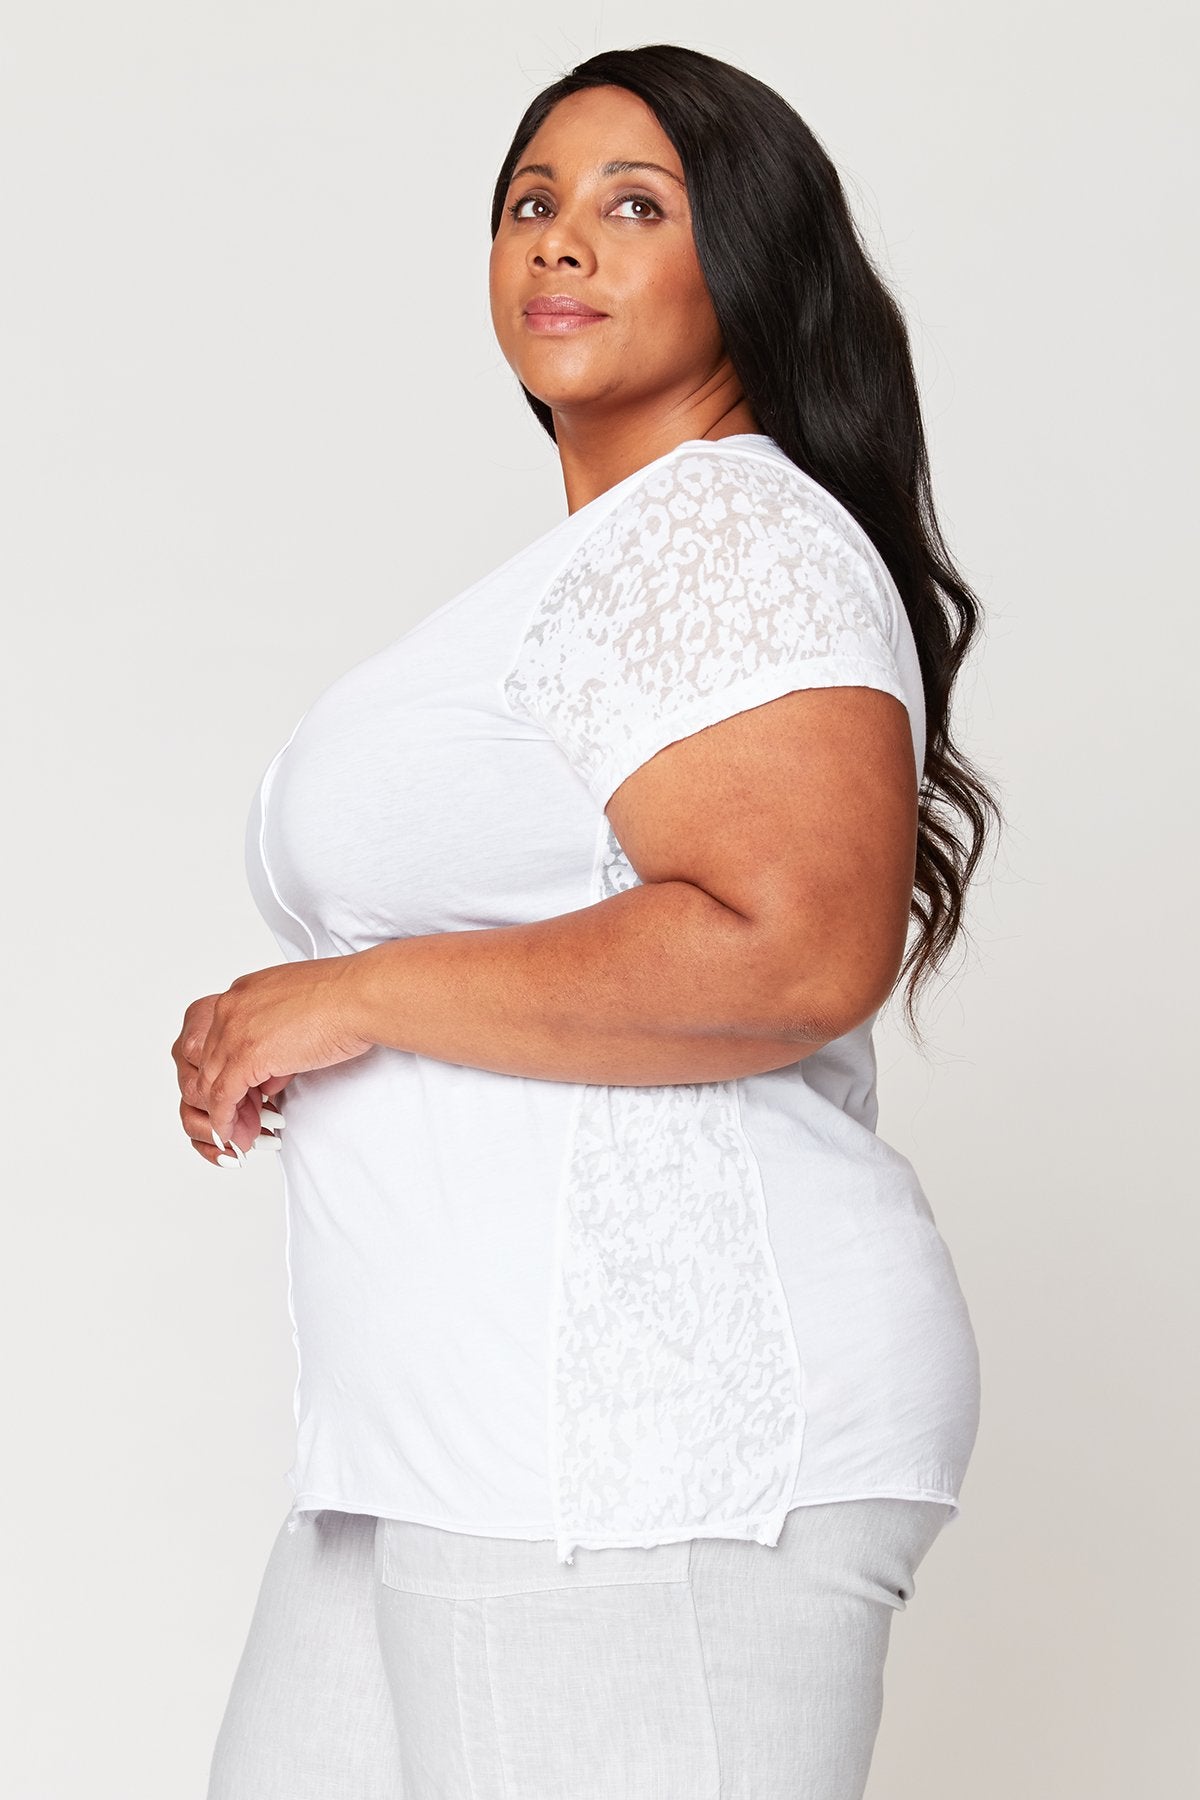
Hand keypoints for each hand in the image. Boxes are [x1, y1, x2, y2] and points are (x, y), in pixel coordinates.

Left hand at [172, 959, 372, 1157]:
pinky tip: (236, 1135)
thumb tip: (269, 1075)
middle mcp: (231, 1007)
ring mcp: (234, 1030)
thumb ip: (276, 1041)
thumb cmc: (346, 1000)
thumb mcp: (298, 1016)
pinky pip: (223, 1097)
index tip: (245, 1095)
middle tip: (242, 1121)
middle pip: (210, 1062)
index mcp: (244, 992)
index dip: (230, 1072)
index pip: (220, 1040)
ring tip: (242, 1134)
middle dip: (224, 1096)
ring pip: (211, 1082)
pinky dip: (226, 1120)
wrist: (361, 997)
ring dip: (224, 1114)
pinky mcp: (246, 1055)